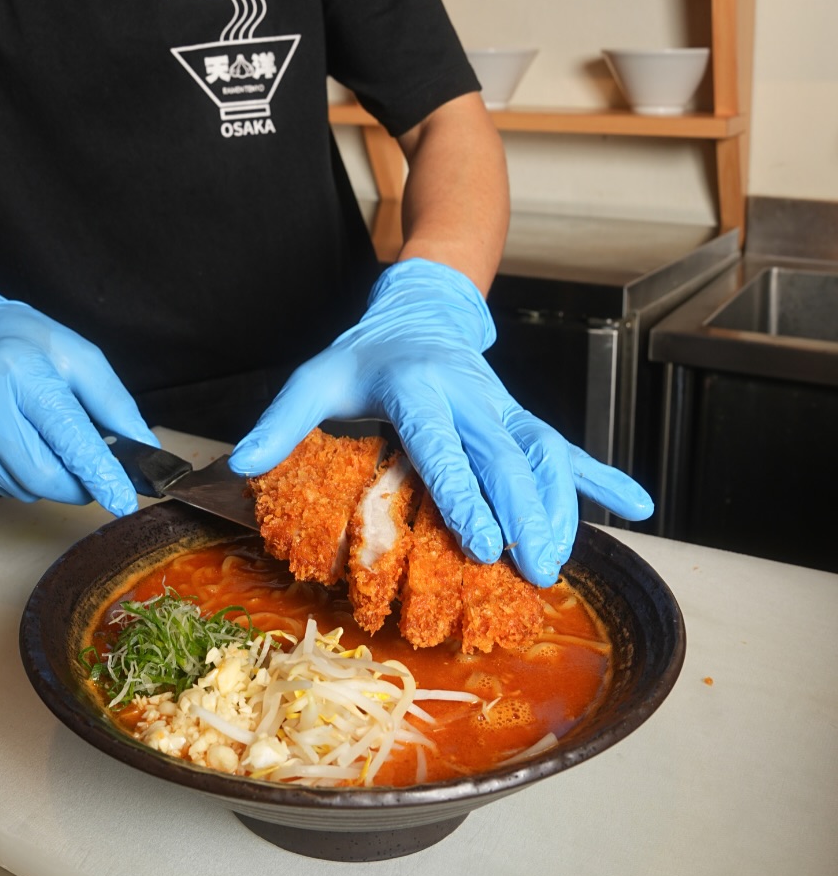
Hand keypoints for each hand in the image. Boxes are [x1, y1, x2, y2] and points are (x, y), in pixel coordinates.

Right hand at [0, 274, 156, 510]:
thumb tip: (144, 447)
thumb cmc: (27, 343)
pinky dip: (26, 477)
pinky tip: (24, 444)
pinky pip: (2, 487)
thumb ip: (113, 402)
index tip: (123, 499)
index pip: (66, 433)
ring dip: (53, 480)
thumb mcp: (81, 356)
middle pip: (42, 474)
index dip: (98, 471)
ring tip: (52, 442)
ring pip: (24, 487)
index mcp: (19, 370)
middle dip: (79, 484)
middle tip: (97, 474)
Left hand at [228, 257, 652, 585]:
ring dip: (559, 505)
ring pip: (543, 453)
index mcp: (415, 386)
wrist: (420, 307)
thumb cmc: (364, 353)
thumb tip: (241, 462)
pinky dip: (600, 476)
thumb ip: (281, 419)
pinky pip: (565, 447)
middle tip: (530, 568)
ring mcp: (501, 406)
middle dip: (521, 511)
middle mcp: (468, 396)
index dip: (462, 489)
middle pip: (504, 454)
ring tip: (560, 560)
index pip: (440, 441)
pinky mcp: (519, 416)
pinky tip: (635, 505)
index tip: (479, 538)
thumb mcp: (316, 377)